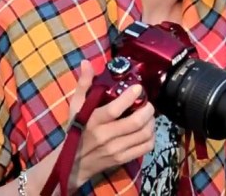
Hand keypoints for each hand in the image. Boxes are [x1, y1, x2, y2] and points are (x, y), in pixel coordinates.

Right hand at [67, 60, 155, 189]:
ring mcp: (115, 150)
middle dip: (148, 110)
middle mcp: (105, 136)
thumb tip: (86, 63)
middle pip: (135, 123)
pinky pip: (145, 148)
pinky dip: (151, 137)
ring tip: (149, 115)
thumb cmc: (76, 130)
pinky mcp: (122, 159)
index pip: (115, 109)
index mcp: (93, 121)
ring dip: (151, 122)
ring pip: (143, 135)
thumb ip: (83, 84)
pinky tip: (147, 129)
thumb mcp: (75, 106)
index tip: (138, 88)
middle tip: (148, 103)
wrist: (74, 163)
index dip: (130, 97)